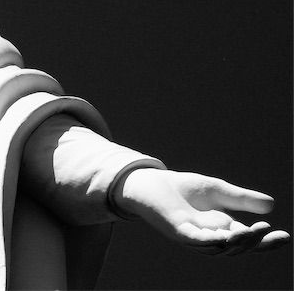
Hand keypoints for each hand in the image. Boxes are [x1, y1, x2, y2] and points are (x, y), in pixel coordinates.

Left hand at [119, 167, 289, 255]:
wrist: (152, 184)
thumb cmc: (184, 190)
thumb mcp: (219, 191)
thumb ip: (242, 199)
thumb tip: (271, 204)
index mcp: (224, 230)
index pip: (249, 241)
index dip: (267, 242)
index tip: (286, 237)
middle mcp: (212, 238)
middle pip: (238, 248)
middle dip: (254, 242)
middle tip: (267, 230)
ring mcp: (196, 238)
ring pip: (221, 248)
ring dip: (237, 242)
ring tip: (251, 231)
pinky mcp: (179, 233)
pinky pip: (198, 241)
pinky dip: (212, 241)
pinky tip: (224, 236)